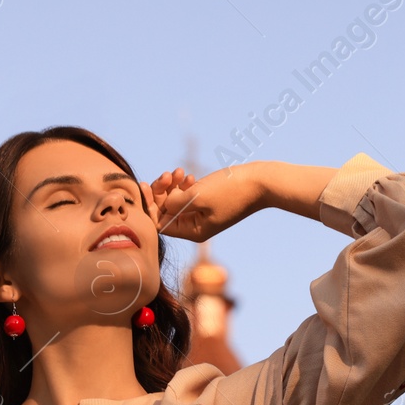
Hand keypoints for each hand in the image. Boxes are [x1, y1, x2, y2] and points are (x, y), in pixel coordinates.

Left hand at [145, 164, 265, 242]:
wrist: (259, 182)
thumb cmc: (230, 190)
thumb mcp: (197, 196)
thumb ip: (174, 202)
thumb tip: (160, 205)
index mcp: (193, 232)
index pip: (161, 224)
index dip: (150, 206)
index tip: (144, 186)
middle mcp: (196, 226)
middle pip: (166, 212)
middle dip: (161, 193)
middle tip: (165, 175)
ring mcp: (202, 213)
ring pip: (174, 201)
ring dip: (171, 185)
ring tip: (178, 172)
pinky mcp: (207, 201)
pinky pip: (186, 194)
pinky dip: (182, 184)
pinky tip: (186, 175)